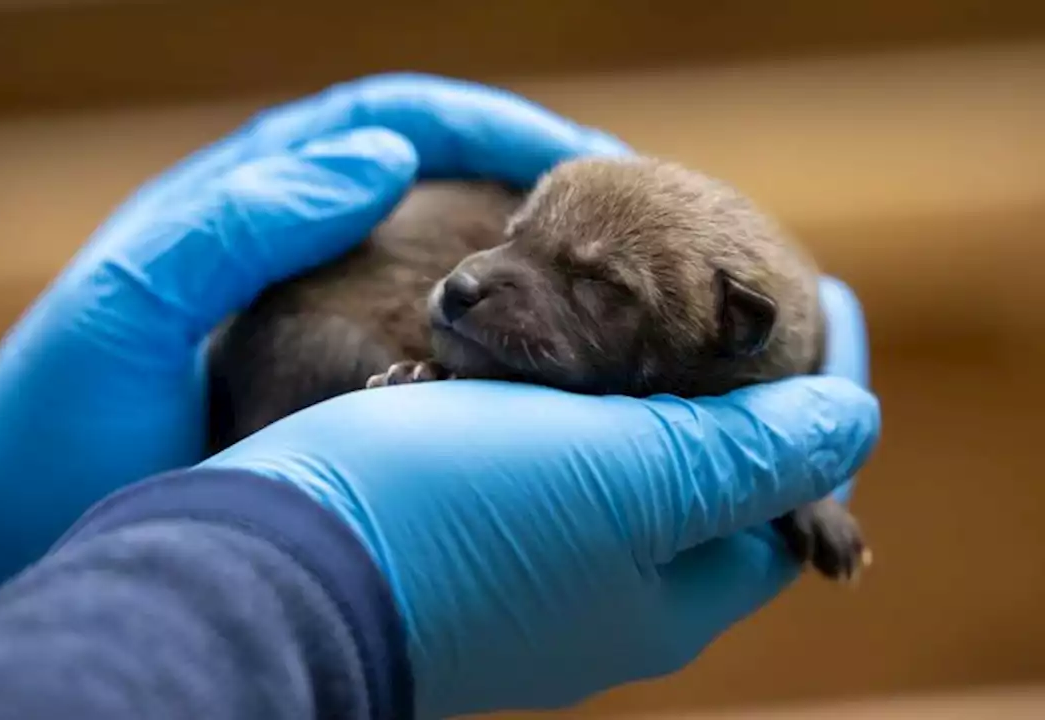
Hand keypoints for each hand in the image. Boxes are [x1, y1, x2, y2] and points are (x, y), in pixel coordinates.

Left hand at [0, 74, 630, 622]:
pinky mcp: (323, 409)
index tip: (579, 156)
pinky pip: (430, 366)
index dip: (488, 124)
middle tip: (631, 234)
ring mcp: (310, 331)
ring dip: (530, 283)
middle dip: (535, 196)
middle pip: (438, 192)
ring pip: (446, 279)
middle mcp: (289, 255)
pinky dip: (494, 367)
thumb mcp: (124, 311)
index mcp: (243, 205)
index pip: (390, 125)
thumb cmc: (49, 434)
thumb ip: (238, 223)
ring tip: (621, 313)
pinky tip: (548, 401)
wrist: (7, 547)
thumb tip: (381, 157)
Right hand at [199, 278, 878, 717]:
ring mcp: (527, 569)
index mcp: (669, 591)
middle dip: (720, 380)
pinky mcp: (456, 531)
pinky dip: (548, 392)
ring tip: (635, 288)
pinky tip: (533, 336)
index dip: (817, 393)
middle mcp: (604, 593)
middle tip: (720, 281)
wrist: (271, 563)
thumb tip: (849, 420)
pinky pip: (531, 453)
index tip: (824, 295)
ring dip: (627, 376)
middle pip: (699, 472)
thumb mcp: (625, 478)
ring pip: (608, 456)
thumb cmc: (453, 519)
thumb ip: (743, 453)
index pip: (787, 494)